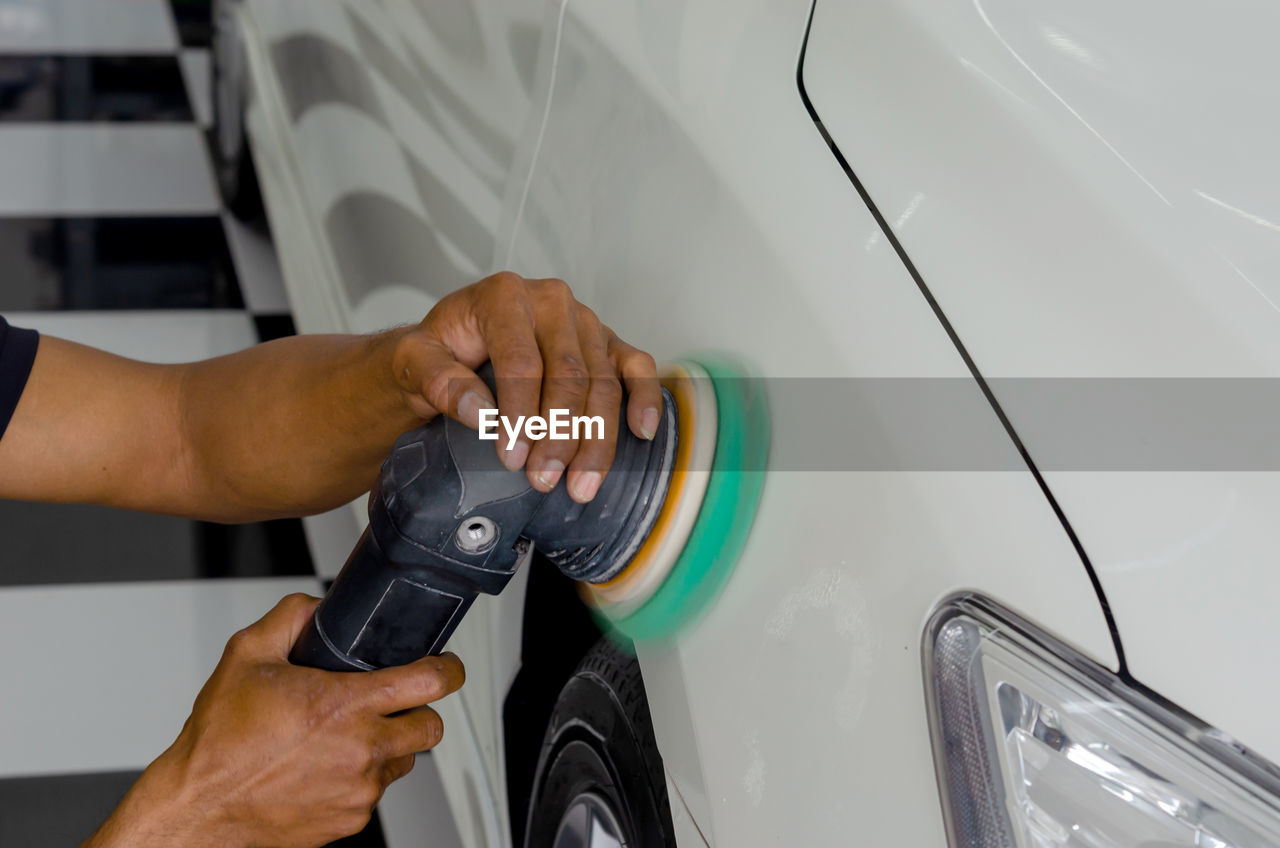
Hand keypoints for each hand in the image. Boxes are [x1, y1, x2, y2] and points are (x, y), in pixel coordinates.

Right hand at [84, 594, 464, 847]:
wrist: (197, 807)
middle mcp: (360, 749)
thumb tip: (320, 607)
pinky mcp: (350, 820)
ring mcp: (359, 790)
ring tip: (347, 736)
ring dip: (389, 745)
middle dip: (420, 710)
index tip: (446, 666)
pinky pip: (375, 792)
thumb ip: (290, 617)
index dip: (448, 669)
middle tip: (396, 703)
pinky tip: (327, 766)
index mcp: (343, 705)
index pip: (430, 682)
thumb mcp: (246, 656)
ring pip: (404, 760)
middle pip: (432, 726)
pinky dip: (361, 777)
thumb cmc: (219, 742)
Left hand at [390, 272, 661, 501]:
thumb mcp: (414, 362)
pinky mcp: (605, 342)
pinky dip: (645, 399)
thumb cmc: (436, 352)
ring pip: (604, 381)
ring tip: (580, 484)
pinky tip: (642, 433)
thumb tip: (479, 412)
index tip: (512, 457)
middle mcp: (551, 302)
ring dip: (596, 438)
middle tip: (544, 478)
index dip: (520, 413)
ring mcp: (584, 321)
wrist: (452, 345)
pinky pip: (636, 366)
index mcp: (504, 296)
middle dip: (560, 434)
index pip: (522, 361)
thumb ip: (438, 380)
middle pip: (570, 374)